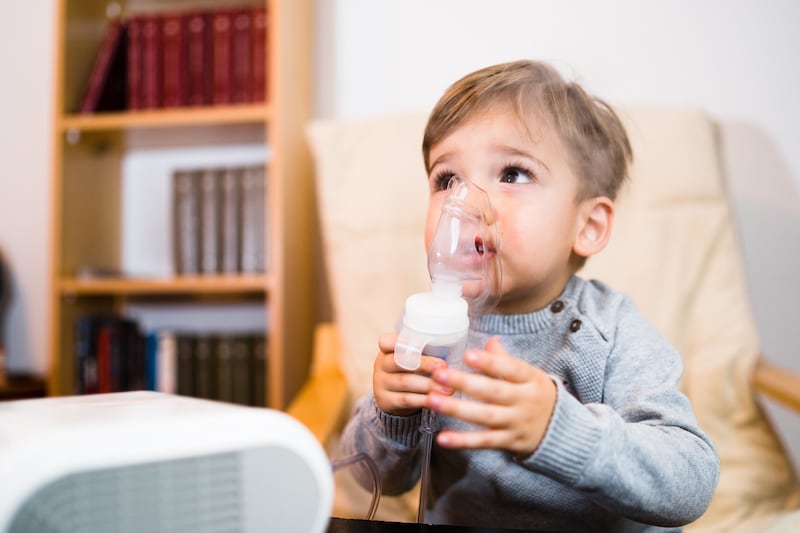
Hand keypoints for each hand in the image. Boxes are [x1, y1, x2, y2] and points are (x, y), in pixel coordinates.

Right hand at [373, 333, 454, 416]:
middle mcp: (381, 365)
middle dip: (424, 364)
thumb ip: (424, 352)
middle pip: (400, 361)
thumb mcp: (411, 359)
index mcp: (387, 350)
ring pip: (405, 382)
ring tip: (447, 388)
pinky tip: (438, 400)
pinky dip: (424, 400)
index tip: (420, 345)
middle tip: (443, 367)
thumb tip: (454, 348)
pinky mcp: (386, 401)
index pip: (386, 341)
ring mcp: (381, 384)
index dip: (401, 341)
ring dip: (428, 384)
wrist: (394, 400)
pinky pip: (406, 400)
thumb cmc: (410, 372)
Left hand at [426, 336, 556, 458]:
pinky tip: (443, 437)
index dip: (490, 363)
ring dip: (456, 409)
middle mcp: (524, 401)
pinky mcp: (508, 442)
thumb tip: (491, 341)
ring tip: (432, 400)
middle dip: (464, 383)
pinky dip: (463, 441)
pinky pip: (483, 442)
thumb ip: (507, 360)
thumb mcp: (530, 375)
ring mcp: (515, 423)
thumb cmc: (537, 396)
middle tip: (439, 375)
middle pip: (492, 392)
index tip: (468, 355)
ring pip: (484, 417)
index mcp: (530, 380)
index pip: (511, 369)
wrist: (560, 431)